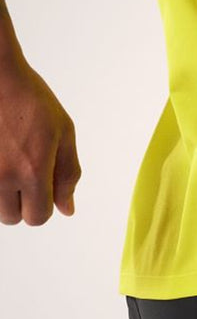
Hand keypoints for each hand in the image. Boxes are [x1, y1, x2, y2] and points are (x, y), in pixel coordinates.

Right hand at [0, 59, 80, 224]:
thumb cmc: (30, 100)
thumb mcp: (63, 132)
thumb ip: (68, 173)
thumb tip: (67, 209)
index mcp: (33, 171)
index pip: (38, 217)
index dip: (44, 203)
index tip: (43, 182)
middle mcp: (3, 178)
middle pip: (14, 218)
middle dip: (23, 200)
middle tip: (25, 167)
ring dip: (4, 194)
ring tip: (10, 160)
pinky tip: (1, 156)